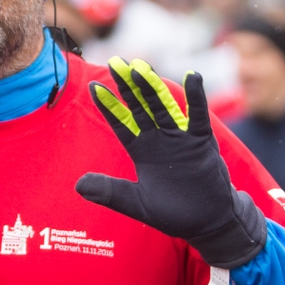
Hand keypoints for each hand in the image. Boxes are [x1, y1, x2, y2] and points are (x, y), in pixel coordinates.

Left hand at [76, 58, 266, 267]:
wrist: (207, 222)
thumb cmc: (173, 213)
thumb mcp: (136, 203)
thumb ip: (109, 192)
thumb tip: (77, 185)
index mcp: (141, 152)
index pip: (121, 124)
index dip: (108, 107)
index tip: (94, 86)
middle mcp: (158, 139)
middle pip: (139, 108)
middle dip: (128, 87)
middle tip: (116, 62)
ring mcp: (180, 138)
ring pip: (163, 107)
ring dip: (152, 87)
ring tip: (140, 66)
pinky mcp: (201, 142)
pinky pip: (197, 116)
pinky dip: (196, 97)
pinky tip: (193, 76)